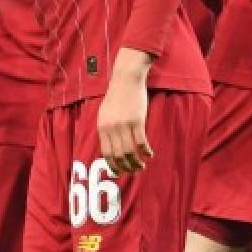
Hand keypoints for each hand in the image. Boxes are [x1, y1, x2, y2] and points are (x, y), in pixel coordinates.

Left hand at [97, 48, 153, 175]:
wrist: (126, 79)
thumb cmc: (117, 95)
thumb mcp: (105, 113)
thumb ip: (106, 128)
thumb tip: (109, 146)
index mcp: (102, 127)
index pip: (106, 153)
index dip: (113, 165)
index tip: (120, 172)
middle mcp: (111, 128)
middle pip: (118, 155)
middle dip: (126, 167)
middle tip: (133, 171)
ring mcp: (123, 125)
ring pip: (129, 151)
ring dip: (136, 162)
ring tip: (142, 166)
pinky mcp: (136, 121)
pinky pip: (141, 142)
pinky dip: (145, 151)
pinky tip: (150, 154)